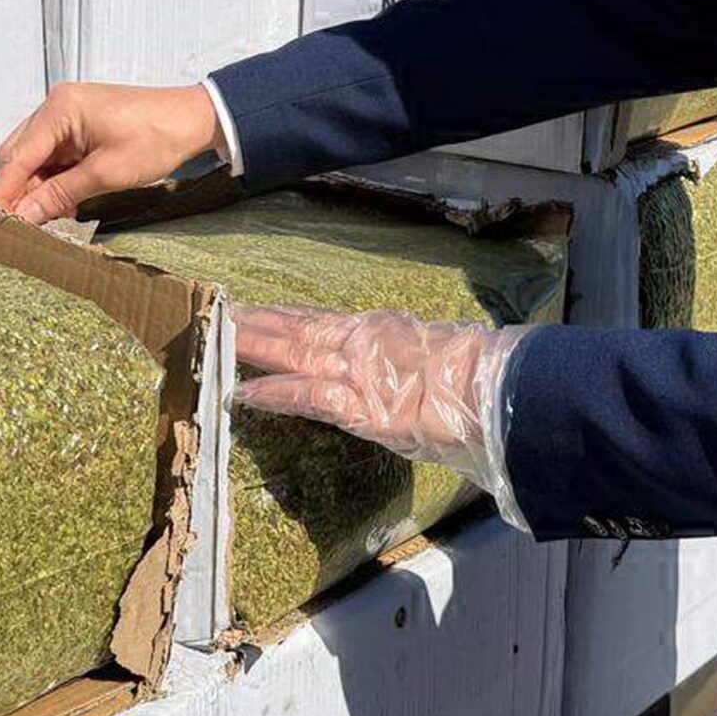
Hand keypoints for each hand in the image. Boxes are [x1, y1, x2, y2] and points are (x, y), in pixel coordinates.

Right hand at [0, 81, 221, 225]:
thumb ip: (58, 195)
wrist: (192, 119)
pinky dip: (54, 182)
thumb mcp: (105, 174)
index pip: (17, 157)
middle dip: (18, 193)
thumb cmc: (155, 139)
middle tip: (19, 229)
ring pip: (35, 160)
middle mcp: (56, 107)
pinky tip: (63, 207)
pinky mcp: (78, 127)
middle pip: (19, 156)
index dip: (3, 193)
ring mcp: (67, 116)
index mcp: (59, 109)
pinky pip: (54, 158)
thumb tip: (23, 217)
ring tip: (47, 222)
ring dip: (38, 190)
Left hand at [232, 303, 527, 511]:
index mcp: (382, 334)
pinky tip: (242, 393)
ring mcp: (358, 372)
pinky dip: (274, 395)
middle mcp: (363, 345)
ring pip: (294, 354)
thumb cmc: (478, 382)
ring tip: (217, 338)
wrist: (498, 391)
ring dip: (254, 347)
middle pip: (299, 331)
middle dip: (259, 324)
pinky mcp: (360, 403)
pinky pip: (308, 397)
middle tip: (221, 312)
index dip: (288, 318)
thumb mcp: (438, 364)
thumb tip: (406, 372)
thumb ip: (410, 365)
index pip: (323, 325)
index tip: (261, 311)